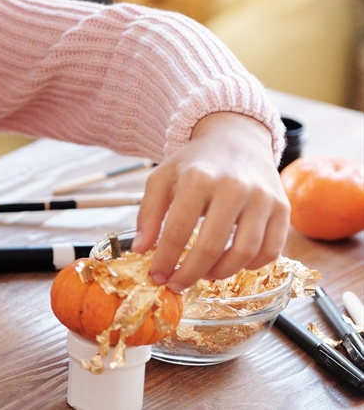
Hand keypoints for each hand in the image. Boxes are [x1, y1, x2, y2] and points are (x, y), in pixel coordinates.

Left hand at [134, 112, 287, 290]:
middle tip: (177, 284)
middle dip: (190, 273)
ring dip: (221, 272)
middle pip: (211, 245)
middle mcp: (234, 187)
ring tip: (203, 274)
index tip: (157, 276)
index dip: (166, 259)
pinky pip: (271, 250)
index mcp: (199, 177)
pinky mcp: (282, 208)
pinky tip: (232, 263)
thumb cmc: (195, 163)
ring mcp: (262, 198)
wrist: (235, 138)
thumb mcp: (162, 178)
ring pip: (245, 252)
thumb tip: (141, 250)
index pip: (178, 229)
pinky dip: (251, 265)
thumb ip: (148, 213)